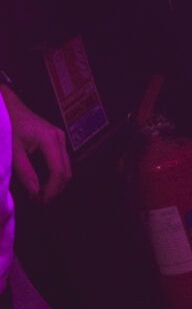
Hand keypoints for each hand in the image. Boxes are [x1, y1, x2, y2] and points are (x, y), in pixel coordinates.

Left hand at [2, 84, 71, 201]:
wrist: (7, 106)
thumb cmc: (9, 124)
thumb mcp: (12, 150)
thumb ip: (24, 171)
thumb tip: (35, 192)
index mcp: (51, 140)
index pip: (59, 171)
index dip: (51, 191)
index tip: (39, 202)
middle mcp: (59, 139)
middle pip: (66, 172)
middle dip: (54, 190)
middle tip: (38, 202)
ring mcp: (59, 139)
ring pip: (64, 169)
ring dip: (53, 185)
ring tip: (37, 195)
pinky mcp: (55, 141)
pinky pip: (59, 163)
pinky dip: (52, 177)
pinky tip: (39, 183)